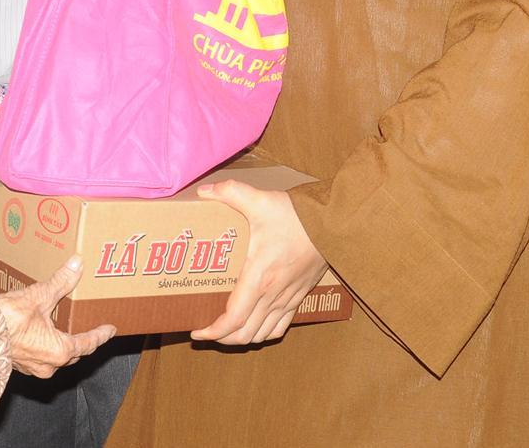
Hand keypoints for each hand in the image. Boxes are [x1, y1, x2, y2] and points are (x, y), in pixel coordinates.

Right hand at [0, 257, 115, 377]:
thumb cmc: (9, 319)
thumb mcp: (39, 296)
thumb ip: (61, 282)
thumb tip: (77, 264)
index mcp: (60, 350)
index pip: (88, 344)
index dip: (100, 335)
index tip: (110, 330)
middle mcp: (49, 365)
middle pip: (73, 353)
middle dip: (81, 341)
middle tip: (87, 328)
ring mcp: (33, 368)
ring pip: (55, 357)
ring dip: (60, 344)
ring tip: (62, 328)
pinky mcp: (18, 365)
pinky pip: (39, 357)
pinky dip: (44, 345)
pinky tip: (38, 333)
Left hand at [190, 182, 326, 344]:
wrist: (332, 224)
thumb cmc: (295, 216)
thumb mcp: (259, 200)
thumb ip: (230, 193)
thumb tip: (204, 191)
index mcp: (259, 277)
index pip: (233, 319)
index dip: (213, 331)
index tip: (196, 331)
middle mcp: (272, 295)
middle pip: (244, 334)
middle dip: (221, 338)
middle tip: (205, 331)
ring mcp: (287, 299)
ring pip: (261, 335)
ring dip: (241, 338)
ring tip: (224, 331)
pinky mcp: (298, 297)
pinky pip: (280, 328)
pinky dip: (263, 334)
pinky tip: (253, 326)